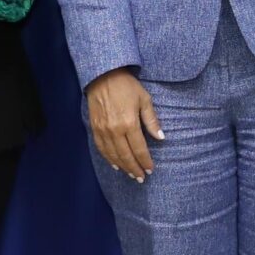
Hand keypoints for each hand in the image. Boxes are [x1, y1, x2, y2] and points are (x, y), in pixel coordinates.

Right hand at [86, 68, 163, 182]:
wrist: (103, 76)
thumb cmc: (127, 86)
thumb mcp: (144, 100)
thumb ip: (152, 120)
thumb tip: (161, 138)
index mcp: (129, 123)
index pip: (139, 148)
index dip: (145, 161)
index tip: (150, 169)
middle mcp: (114, 130)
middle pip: (125, 155)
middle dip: (134, 168)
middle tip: (141, 178)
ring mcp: (102, 130)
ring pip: (112, 155)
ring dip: (122, 167)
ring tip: (131, 174)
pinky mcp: (94, 128)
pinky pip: (101, 148)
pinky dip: (108, 159)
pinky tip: (115, 165)